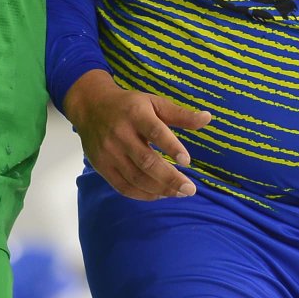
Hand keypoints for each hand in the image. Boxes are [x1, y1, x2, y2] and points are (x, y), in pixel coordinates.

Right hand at [64, 70, 211, 200]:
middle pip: (146, 161)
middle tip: (190, 189)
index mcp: (136, 114)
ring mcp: (109, 152)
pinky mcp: (101, 166)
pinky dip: (143, 194)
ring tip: (179, 193)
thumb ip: (180, 114)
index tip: (187, 162)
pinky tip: (159, 194)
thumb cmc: (130, 106)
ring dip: (160, 189)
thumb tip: (208, 118)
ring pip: (136, 177)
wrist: (90, 107)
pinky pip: (123, 186)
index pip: (155, 131)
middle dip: (170, 178)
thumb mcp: (154, 102)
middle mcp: (120, 134)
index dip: (171, 147)